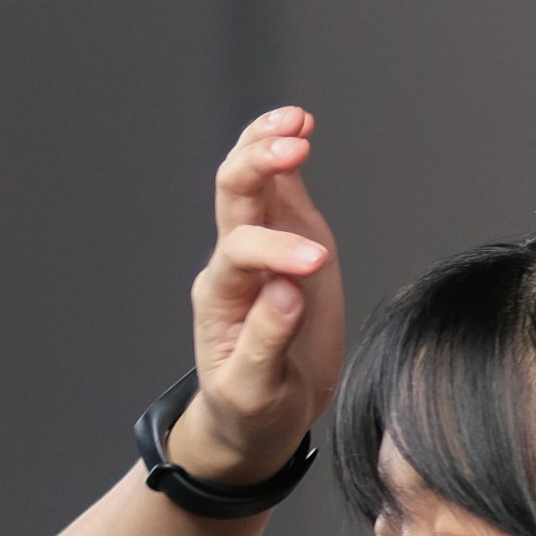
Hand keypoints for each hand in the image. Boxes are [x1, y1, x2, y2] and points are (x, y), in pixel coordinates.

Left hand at [179, 110, 343, 485]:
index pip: (243, 253)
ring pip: (250, 179)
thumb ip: (266, 341)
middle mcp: (234, 261)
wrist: (259, 416)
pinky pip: (278, 187)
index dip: (277, 251)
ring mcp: (262, 244)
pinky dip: (285, 153)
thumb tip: (286, 291)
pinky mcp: (289, 239)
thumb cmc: (251, 408)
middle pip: (234, 195)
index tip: (314, 264)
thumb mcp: (254, 391)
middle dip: (259, 164)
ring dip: (268, 143)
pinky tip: (299, 126)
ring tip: (296, 120)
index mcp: (222, 296)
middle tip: (294, 145)